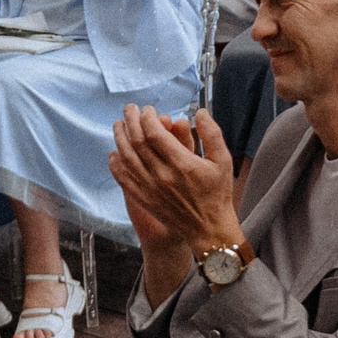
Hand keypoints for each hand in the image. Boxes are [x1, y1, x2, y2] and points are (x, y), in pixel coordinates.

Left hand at [112, 106, 242, 256]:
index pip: (155, 134)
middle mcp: (163, 176)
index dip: (148, 118)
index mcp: (183, 164)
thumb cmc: (218, 193)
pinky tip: (114, 153)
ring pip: (127, 158)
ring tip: (118, 124)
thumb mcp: (224, 160)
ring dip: (120, 138)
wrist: (208, 228)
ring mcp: (150, 188)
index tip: (149, 109)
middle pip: (137, 142)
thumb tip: (200, 112)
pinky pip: (124, 179)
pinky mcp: (144, 198)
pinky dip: (116, 164)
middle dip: (131, 121)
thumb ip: (212, 134)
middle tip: (130, 109)